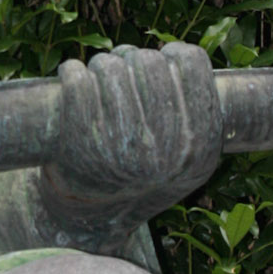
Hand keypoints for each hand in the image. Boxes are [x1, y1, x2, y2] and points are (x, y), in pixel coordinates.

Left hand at [38, 42, 223, 252]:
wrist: (92, 219)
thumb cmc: (142, 178)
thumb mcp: (187, 162)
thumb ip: (195, 117)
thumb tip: (175, 56)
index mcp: (200, 145)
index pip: (191, 63)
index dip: (173, 54)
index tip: (160, 60)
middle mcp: (167, 148)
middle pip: (148, 61)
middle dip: (131, 60)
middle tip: (122, 72)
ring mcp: (124, 145)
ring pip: (111, 66)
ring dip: (101, 65)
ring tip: (98, 80)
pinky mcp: (82, 142)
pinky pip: (78, 81)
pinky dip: (72, 73)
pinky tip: (73, 78)